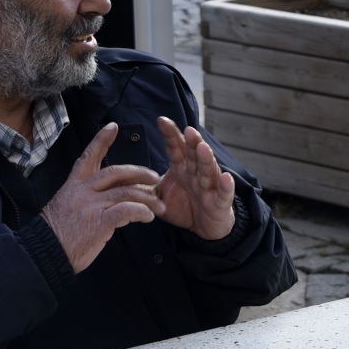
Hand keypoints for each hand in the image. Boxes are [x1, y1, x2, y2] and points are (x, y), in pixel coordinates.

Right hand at [42, 123, 160, 272]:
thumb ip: (85, 199)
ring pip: (126, 192)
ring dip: (147, 198)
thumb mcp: (65, 208)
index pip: (88, 157)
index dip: (101, 140)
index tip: (113, 126)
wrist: (45, 253)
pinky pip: (127, 210)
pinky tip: (148, 216)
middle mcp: (83, 191)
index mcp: (73, 186)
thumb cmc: (57, 235)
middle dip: (139, 172)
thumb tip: (106, 199)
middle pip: (116, 172)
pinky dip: (142, 212)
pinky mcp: (100, 221)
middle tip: (155, 177)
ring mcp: (92, 205)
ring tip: (159, 206)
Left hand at [153, 117, 236, 240]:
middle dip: (191, 142)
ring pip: (208, 170)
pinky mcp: (220, 203)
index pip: (175, 148)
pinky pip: (223, 194)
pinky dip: (226, 187)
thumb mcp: (160, 196)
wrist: (203, 228)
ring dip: (207, 159)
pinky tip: (226, 178)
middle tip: (188, 130)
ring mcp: (210, 186)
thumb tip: (121, 180)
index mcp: (182, 168)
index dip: (169, 135)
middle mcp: (196, 173)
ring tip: (203, 148)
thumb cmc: (183, 207)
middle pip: (194, 155)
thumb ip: (144, 187)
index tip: (160, 120)